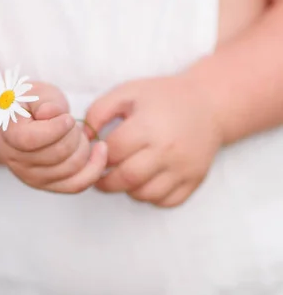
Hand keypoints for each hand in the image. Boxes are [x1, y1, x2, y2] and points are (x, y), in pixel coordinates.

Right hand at [0, 82, 107, 192]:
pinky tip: (100, 149)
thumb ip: (43, 100)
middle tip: (69, 122)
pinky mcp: (49, 185)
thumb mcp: (35, 93)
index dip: (56, 128)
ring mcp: (32, 177)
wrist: (21, 123)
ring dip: (83, 146)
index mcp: (9, 135)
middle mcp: (17, 161)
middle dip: (73, 133)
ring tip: (75, 133)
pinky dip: (94, 168)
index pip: (31, 139)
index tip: (66, 117)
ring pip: (71, 168)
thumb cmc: (30, 105)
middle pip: (58, 153)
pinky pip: (77, 185)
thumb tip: (49, 113)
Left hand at [85, 75, 222, 206]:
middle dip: (106, 180)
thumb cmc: (162, 97)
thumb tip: (84, 139)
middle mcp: (167, 150)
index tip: (95, 154)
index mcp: (149, 126)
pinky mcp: (194, 180)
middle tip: (101, 174)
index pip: (113, 152)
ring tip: (124, 174)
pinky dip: (150, 196)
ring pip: (144, 194)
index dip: (97, 155)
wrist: (209, 103)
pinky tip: (146, 180)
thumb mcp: (128, 93)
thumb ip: (99, 111)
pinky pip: (165, 201)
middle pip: (126, 178)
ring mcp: (183, 168)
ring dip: (127, 189)